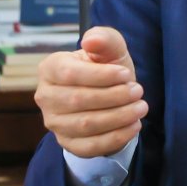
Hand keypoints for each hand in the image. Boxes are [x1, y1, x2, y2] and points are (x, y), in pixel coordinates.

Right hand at [34, 25, 147, 158]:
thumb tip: (91, 41)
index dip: (101, 76)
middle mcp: (45, 96)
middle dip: (113, 97)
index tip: (126, 75)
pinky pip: (89, 146)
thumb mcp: (110, 49)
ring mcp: (54, 123)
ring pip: (85, 125)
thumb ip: (104, 39)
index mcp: (49, 68)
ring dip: (118, 117)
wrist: (107, 97)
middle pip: (78, 100)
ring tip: (140, 107)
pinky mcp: (66, 143)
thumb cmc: (105, 68)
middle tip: (138, 91)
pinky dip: (115, 138)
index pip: (70, 74)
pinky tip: (133, 126)